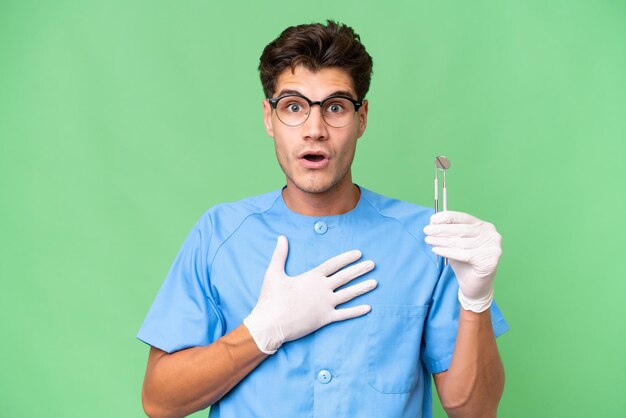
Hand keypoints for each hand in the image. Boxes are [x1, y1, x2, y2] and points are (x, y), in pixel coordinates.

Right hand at [243, 236, 376, 353]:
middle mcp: (322, 289)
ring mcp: (325, 304)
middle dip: (360, 269)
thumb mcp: (274, 272)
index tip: (359, 254)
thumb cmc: (271, 298)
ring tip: (374, 282)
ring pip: (349, 294)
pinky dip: (357, 311)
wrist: (270, 323)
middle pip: (345, 277)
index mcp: (312, 277)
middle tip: (373, 264)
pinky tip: (368, 308)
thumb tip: (281, 237)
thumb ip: (280, 254)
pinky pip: (344, 314)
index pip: (334, 264)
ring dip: (362, 288)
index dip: (347, 258)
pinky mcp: (324, 319)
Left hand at [423, 211, 501, 312]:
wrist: (475, 287)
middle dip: (441, 230)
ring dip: (441, 240)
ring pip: (461, 242)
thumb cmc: (465, 263)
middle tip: (426, 230)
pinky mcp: (490, 261)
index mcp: (484, 227)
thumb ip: (448, 234)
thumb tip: (433, 223)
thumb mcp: (455, 244)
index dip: (447, 217)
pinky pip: (463, 254)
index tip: (432, 219)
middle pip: (461, 229)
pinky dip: (447, 252)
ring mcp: (493, 248)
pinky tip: (436, 250)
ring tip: (428, 240)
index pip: (464, 217)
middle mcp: (491, 235)